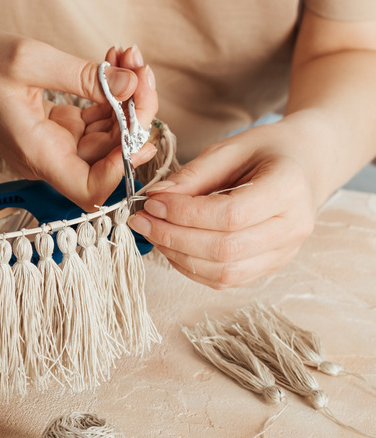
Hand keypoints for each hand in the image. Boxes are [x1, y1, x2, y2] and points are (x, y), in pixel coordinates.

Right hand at [0, 30, 156, 209]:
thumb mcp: (31, 61)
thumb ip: (86, 77)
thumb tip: (131, 86)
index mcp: (37, 152)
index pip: (90, 189)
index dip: (121, 167)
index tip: (135, 127)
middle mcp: (47, 156)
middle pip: (108, 158)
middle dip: (134, 116)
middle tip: (139, 72)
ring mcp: (53, 143)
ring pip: (107, 137)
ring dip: (125, 100)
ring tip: (126, 59)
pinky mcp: (56, 127)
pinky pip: (94, 121)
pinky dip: (109, 96)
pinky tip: (113, 65)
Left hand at [127, 123, 316, 288]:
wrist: (304, 164)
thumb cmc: (266, 151)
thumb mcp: (230, 149)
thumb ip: (193, 175)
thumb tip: (155, 197)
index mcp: (288, 189)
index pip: (230, 215)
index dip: (184, 214)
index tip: (152, 202)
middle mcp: (293, 227)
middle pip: (225, 249)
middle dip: (174, 237)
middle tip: (142, 220)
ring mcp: (285, 252)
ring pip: (225, 272)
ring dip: (179, 256)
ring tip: (153, 232)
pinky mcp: (270, 266)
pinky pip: (226, 280)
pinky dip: (192, 268)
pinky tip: (171, 246)